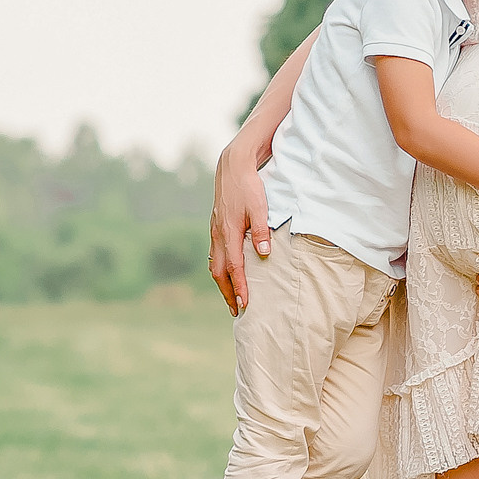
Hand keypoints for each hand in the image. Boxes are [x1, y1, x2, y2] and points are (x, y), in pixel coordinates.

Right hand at [209, 132, 273, 313]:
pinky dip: (221, 269)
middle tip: (237, 311)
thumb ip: (262, 231)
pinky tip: (228, 274)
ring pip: (215, 265)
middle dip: (227, 293)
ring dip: (223, 284)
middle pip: (220, 272)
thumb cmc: (249, 186)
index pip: (234, 268)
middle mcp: (218, 235)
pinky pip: (215, 255)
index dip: (240, 288)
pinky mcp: (216, 227)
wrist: (232, 167)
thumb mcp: (260, 207)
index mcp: (229, 233)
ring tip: (232, 298)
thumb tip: (264, 253)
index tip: (245, 305)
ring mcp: (215, 231)